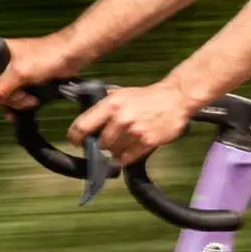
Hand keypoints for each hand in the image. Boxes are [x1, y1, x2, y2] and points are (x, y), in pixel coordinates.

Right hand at [0, 35, 75, 115]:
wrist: (73, 55)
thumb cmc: (48, 54)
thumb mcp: (20, 73)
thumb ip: (1, 89)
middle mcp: (3, 62)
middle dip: (4, 98)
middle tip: (16, 99)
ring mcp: (15, 73)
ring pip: (5, 96)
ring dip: (17, 102)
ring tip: (30, 98)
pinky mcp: (26, 82)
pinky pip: (17, 98)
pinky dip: (22, 103)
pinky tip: (31, 103)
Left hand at [70, 81, 192, 164]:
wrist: (175, 99)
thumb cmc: (147, 97)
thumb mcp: (121, 93)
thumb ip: (104, 104)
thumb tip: (87, 115)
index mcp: (111, 104)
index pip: (83, 125)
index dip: (76, 136)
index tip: (75, 141)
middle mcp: (120, 118)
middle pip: (101, 143)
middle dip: (103, 144)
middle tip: (109, 140)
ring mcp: (134, 131)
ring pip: (114, 152)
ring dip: (116, 151)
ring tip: (125, 142)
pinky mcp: (147, 142)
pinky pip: (128, 158)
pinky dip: (127, 157)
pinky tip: (131, 148)